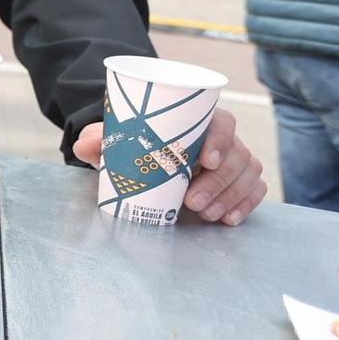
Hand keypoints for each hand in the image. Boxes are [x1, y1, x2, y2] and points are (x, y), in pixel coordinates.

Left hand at [72, 108, 265, 224]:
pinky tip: (228, 219)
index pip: (222, 122)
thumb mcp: (117, 141)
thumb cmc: (137, 144)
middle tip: (192, 202)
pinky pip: (255, 189)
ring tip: (205, 214)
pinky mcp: (240, 179)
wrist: (147, 158)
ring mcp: (235, 158)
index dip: (220, 141)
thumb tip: (83, 145)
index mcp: (199, 120)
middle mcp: (223, 137)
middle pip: (238, 153)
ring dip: (230, 195)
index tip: (206, 162)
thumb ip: (99, 140)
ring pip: (248, 172)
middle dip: (218, 181)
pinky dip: (246, 204)